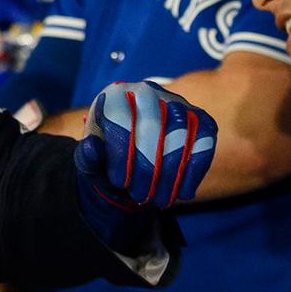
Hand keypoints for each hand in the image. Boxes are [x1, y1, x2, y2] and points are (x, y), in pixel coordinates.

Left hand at [72, 81, 215, 251]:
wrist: (131, 157)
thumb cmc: (107, 157)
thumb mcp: (90, 160)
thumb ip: (87, 156)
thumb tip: (91, 148)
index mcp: (115, 95)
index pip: (121, 118)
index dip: (121, 154)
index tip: (119, 182)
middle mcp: (147, 91)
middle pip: (153, 126)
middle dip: (147, 168)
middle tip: (140, 196)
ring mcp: (176, 102)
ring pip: (180, 134)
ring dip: (171, 173)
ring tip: (159, 200)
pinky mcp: (199, 118)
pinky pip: (204, 141)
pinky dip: (195, 169)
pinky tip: (184, 193)